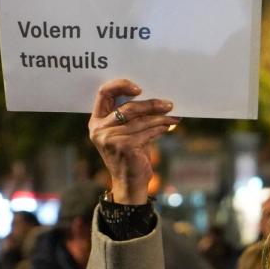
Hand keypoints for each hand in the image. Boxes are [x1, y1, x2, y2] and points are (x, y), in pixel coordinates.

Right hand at [88, 79, 178, 204]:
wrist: (130, 183)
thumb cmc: (130, 154)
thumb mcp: (125, 133)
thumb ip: (131, 116)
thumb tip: (156, 98)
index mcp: (96, 121)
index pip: (104, 93)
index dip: (121, 85)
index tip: (139, 89)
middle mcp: (99, 129)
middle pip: (128, 107)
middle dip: (151, 104)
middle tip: (169, 104)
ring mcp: (110, 139)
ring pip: (141, 120)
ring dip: (160, 118)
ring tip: (173, 117)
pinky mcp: (123, 147)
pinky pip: (146, 132)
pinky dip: (160, 129)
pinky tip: (167, 127)